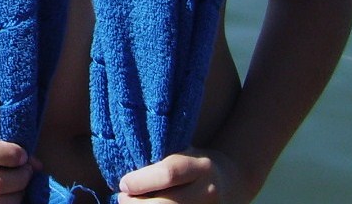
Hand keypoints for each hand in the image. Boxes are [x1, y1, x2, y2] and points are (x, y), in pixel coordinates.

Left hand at [117, 149, 246, 203]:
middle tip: (122, 198)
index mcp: (201, 167)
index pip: (168, 174)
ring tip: (133, 203)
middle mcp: (208, 192)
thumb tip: (126, 174)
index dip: (141, 181)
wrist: (229, 183)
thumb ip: (160, 160)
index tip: (123, 183)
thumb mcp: (183, 153)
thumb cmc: (194, 163)